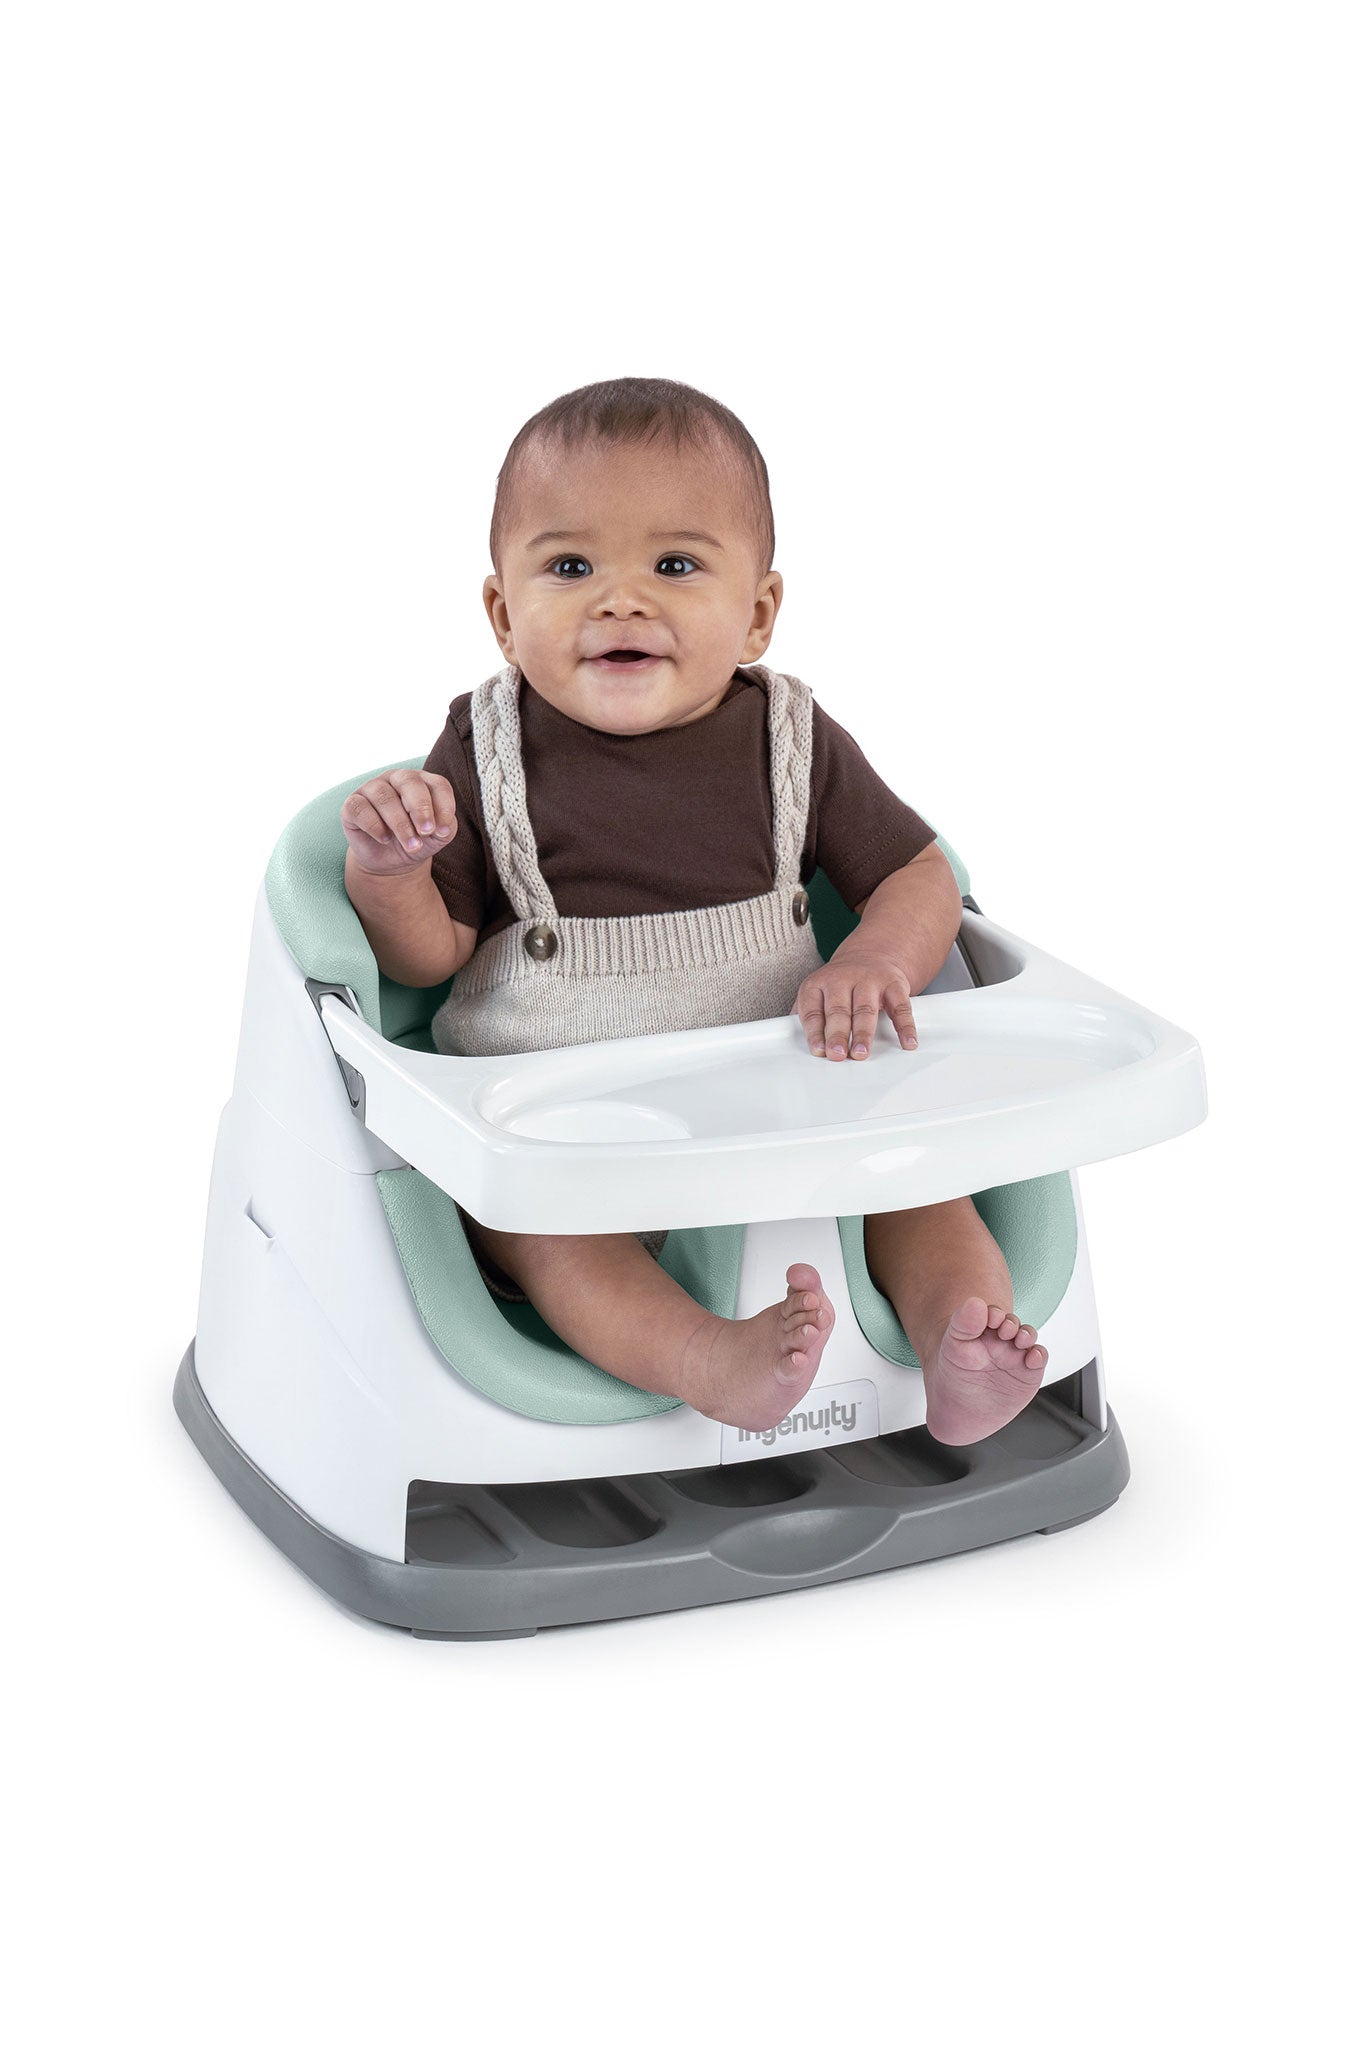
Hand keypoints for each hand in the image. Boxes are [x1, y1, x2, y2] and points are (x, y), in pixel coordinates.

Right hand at [341, 770, 456, 876]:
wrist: (390, 861)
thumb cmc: (417, 841)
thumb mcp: (437, 838)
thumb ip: (445, 828)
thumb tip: (440, 827)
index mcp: (422, 782)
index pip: (437, 784)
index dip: (443, 806)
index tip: (444, 832)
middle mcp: (396, 779)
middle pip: (409, 781)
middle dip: (420, 808)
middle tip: (426, 832)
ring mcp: (372, 788)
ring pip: (384, 797)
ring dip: (400, 823)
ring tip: (411, 845)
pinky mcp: (352, 804)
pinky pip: (360, 808)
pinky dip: (374, 825)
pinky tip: (385, 839)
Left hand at [791, 951, 916, 1059]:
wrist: (873, 954)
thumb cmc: (842, 983)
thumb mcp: (818, 991)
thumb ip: (807, 1014)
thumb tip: (789, 1039)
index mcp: (819, 984)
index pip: (813, 1010)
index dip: (815, 1032)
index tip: (818, 1050)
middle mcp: (843, 980)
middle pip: (839, 1011)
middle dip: (837, 1034)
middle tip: (837, 1054)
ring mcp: (869, 981)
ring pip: (865, 1009)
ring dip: (863, 1033)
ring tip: (860, 1053)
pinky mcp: (893, 984)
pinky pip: (900, 1006)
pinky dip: (904, 1026)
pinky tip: (906, 1042)